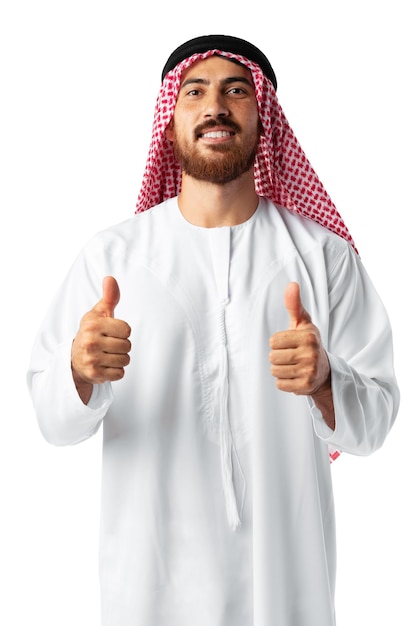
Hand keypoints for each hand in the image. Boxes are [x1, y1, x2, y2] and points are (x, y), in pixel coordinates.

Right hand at [71, 276, 130, 401]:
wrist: (74, 358)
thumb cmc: (92, 332)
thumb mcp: (98, 313)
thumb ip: (109, 297)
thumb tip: (110, 278)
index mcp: (92, 325)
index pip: (127, 330)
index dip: (122, 331)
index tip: (111, 332)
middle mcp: (90, 342)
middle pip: (127, 346)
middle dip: (121, 346)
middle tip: (108, 345)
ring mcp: (92, 359)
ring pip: (125, 360)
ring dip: (120, 359)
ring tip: (107, 355)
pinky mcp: (95, 374)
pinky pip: (120, 374)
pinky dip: (116, 371)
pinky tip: (105, 365)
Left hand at [269, 282, 330, 396]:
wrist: (324, 371)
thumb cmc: (308, 343)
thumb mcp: (302, 323)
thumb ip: (294, 305)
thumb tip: (292, 284)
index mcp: (309, 336)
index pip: (273, 341)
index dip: (278, 343)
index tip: (290, 344)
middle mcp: (311, 353)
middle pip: (272, 357)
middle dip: (278, 357)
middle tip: (292, 356)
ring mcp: (309, 371)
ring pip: (275, 371)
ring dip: (280, 370)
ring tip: (293, 366)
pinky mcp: (306, 386)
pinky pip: (280, 384)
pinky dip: (284, 382)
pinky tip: (295, 377)